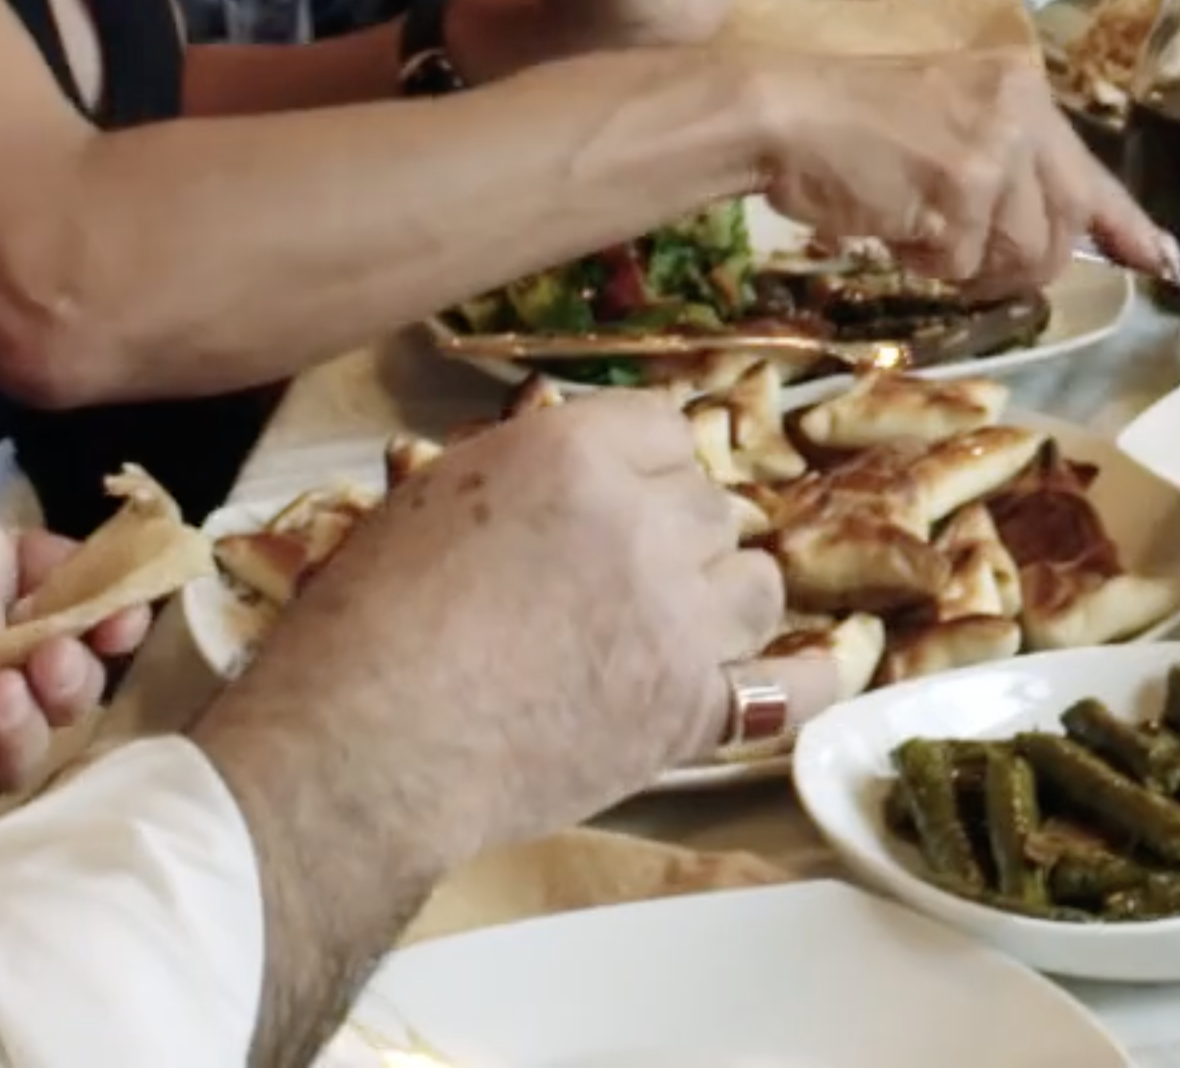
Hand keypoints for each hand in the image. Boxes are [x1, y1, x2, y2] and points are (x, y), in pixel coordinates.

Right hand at [219, 391, 784, 845]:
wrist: (362, 752)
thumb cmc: (363, 627)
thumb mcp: (428, 503)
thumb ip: (515, 475)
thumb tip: (561, 469)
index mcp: (574, 452)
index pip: (665, 427)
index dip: (645, 463)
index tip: (624, 494)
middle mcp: (644, 522)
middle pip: (709, 506)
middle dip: (674, 536)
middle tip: (623, 578)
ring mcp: (676, 620)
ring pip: (755, 584)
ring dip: (723, 597)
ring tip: (680, 624)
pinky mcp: (689, 710)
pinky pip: (791, 687)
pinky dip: (811, 680)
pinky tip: (816, 673)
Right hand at [736, 42, 1172, 292]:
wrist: (783, 113)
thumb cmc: (854, 122)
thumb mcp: (952, 125)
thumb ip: (1010, 169)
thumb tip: (1066, 240)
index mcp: (1023, 92)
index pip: (1091, 172)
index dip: (1127, 226)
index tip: (1164, 260)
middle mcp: (1021, 115)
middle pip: (1061, 226)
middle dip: (1024, 262)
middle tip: (967, 255)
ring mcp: (993, 151)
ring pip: (1019, 253)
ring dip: (968, 264)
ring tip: (919, 230)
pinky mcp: (960, 190)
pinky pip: (961, 264)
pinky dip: (925, 264)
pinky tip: (894, 227)